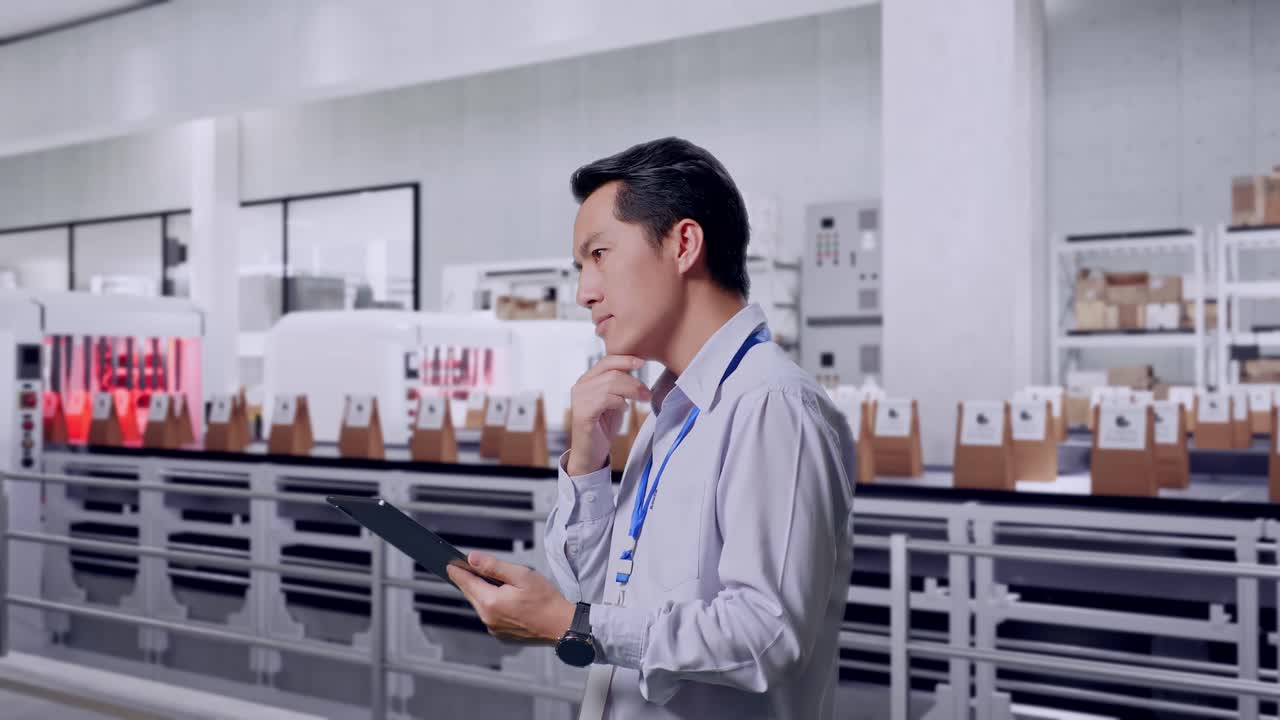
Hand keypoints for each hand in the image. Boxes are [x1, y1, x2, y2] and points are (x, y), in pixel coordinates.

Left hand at [446, 551, 575, 643]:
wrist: (561, 626)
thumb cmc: (546, 599)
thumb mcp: (521, 575)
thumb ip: (493, 566)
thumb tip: (472, 559)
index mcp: (491, 602)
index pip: (467, 582)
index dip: (457, 571)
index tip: (448, 564)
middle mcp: (488, 618)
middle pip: (472, 594)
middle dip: (469, 581)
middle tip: (464, 568)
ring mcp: (494, 629)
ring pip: (481, 606)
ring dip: (482, 593)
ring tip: (489, 581)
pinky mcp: (502, 635)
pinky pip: (490, 616)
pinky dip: (492, 606)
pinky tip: (503, 599)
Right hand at [567, 355, 651, 475]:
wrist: (591, 453)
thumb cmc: (603, 426)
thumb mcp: (614, 400)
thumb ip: (619, 385)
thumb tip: (635, 370)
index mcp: (587, 380)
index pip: (606, 361)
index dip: (625, 359)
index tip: (642, 362)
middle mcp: (580, 386)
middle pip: (612, 372)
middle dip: (634, 381)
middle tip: (647, 393)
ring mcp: (579, 399)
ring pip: (610, 384)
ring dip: (631, 391)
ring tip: (641, 400)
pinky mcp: (582, 413)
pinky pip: (606, 399)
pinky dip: (620, 403)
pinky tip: (624, 409)